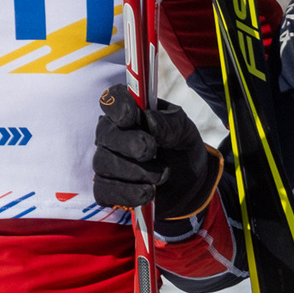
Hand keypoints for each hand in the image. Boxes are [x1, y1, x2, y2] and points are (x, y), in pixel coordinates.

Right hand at [94, 88, 220, 219]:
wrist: (189, 181)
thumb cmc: (180, 146)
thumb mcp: (184, 129)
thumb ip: (170, 123)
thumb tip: (150, 122)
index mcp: (129, 111)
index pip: (111, 99)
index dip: (116, 106)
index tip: (131, 117)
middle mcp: (112, 134)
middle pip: (105, 135)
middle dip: (129, 144)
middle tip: (151, 151)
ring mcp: (106, 161)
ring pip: (103, 163)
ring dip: (136, 171)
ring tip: (162, 175)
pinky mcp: (107, 188)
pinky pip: (104, 191)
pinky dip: (128, 193)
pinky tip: (148, 193)